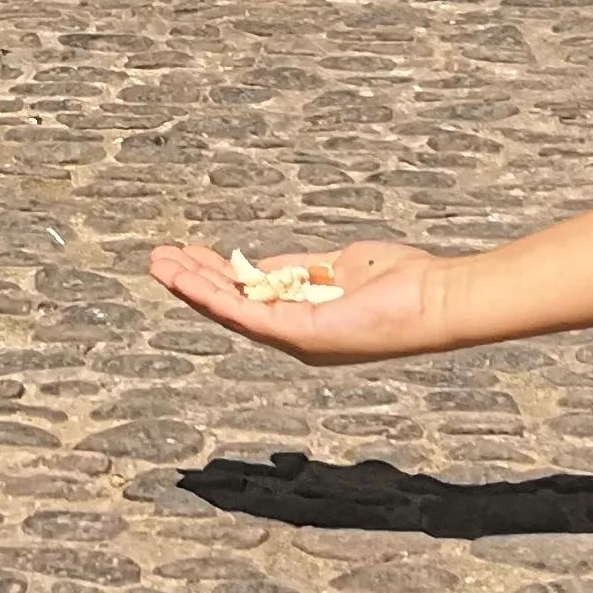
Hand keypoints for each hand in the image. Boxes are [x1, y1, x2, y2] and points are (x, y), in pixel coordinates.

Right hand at [148, 239, 465, 363]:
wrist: (436, 298)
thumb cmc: (401, 282)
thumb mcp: (340, 265)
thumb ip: (301, 269)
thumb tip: (262, 266)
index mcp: (304, 317)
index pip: (250, 295)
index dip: (215, 275)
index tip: (187, 254)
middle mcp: (294, 334)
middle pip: (231, 305)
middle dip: (192, 281)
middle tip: (157, 259)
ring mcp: (295, 338)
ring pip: (230, 311)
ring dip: (191, 288)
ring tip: (157, 265)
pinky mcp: (300, 336)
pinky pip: (247, 314)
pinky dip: (214, 296)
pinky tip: (187, 279)